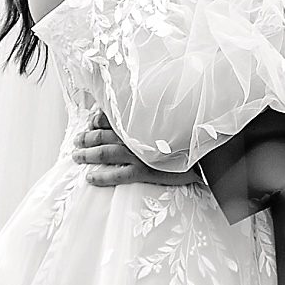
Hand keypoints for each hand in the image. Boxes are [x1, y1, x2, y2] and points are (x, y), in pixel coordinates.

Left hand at [75, 119, 200, 187]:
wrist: (208, 152)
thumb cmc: (189, 131)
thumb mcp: (170, 115)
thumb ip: (153, 111)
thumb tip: (140, 107)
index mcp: (140, 119)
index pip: (109, 115)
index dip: (95, 119)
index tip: (90, 122)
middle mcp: (135, 134)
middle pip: (101, 134)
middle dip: (85, 137)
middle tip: (76, 140)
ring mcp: (138, 153)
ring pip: (103, 153)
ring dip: (86, 154)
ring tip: (76, 156)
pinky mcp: (144, 170)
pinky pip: (116, 175)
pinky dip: (101, 176)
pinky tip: (90, 178)